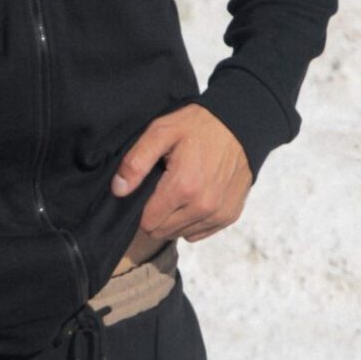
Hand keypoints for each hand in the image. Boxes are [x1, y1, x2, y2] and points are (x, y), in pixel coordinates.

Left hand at [110, 103, 252, 242]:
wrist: (241, 125)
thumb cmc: (198, 126)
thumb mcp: (161, 132)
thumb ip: (136, 162)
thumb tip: (119, 190)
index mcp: (182, 187)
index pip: (147, 222)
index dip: (142, 209)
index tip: (149, 190)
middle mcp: (203, 206)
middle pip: (162, 232)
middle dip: (156, 215)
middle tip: (163, 189)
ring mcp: (218, 213)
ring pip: (180, 234)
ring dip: (174, 219)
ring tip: (181, 191)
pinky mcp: (229, 216)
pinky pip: (199, 233)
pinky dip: (192, 221)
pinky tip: (194, 198)